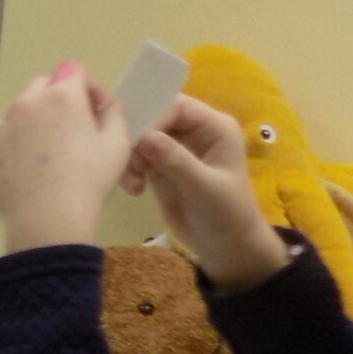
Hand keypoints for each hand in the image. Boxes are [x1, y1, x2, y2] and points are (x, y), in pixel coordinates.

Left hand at [0, 62, 133, 252]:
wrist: (48, 219)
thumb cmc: (90, 179)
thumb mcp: (119, 143)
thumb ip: (113, 112)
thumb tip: (102, 104)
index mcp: (60, 95)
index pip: (75, 70)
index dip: (89, 88)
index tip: (96, 112)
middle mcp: (25, 103)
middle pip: (43, 86)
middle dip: (59, 99)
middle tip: (72, 130)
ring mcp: (0, 128)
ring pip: (19, 113)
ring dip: (35, 123)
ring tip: (48, 155)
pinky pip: (2, 141)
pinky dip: (15, 148)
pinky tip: (28, 172)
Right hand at [123, 95, 288, 291]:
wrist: (226, 247)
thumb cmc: (227, 214)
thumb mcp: (205, 187)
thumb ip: (177, 161)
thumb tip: (145, 137)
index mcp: (214, 127)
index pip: (177, 106)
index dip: (154, 117)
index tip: (135, 141)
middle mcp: (194, 133)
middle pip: (156, 118)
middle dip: (137, 137)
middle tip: (125, 161)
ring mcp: (176, 150)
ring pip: (142, 138)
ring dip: (131, 157)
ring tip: (133, 183)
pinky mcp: (161, 168)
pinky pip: (137, 158)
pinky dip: (130, 170)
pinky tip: (134, 190)